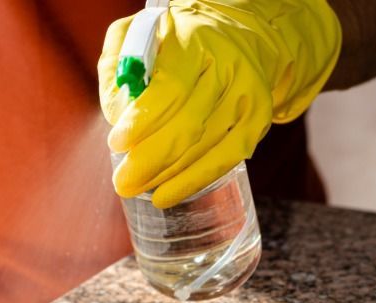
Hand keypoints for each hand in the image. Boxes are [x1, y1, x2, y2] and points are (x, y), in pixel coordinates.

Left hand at [99, 0, 340, 207]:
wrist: (236, 35)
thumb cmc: (175, 41)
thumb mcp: (137, 35)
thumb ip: (118, 67)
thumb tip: (118, 113)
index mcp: (194, 41)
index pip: (170, 88)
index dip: (143, 121)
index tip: (116, 143)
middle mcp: (227, 66)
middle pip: (189, 124)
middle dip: (151, 159)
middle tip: (124, 180)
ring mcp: (247, 94)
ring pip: (206, 146)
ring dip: (168, 175)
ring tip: (138, 187)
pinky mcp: (259, 118)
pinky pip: (226, 158)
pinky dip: (195, 180)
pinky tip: (167, 194)